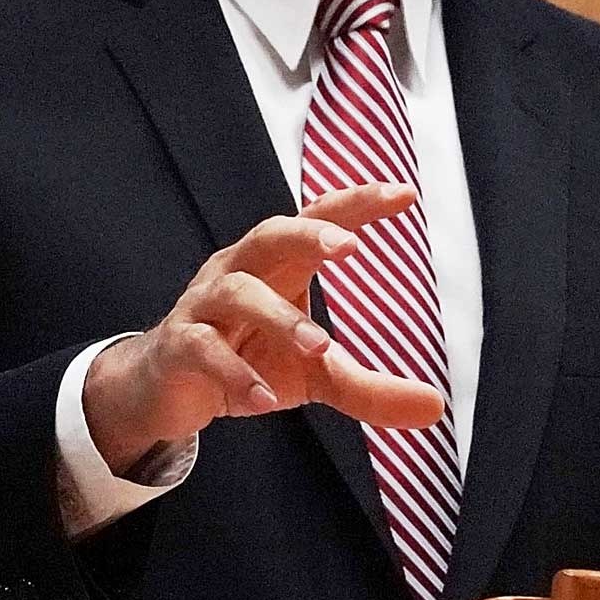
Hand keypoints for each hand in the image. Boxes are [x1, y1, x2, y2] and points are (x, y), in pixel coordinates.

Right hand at [82, 183, 445, 472]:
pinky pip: (203, 348)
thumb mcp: (314, 375)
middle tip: (350, 246)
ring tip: (320, 348)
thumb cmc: (246, 359)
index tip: (404, 194)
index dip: (355, 204)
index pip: (317, 222)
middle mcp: (237, 273)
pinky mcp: (178, 346)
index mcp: (275, 268)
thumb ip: (370, 388)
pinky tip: (263, 400)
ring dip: (279, 316)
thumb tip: (435, 406)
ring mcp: (203, 307)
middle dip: (309, 234)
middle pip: (269, 235)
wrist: (164, 389)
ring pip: (236, 291)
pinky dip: (233, 373)